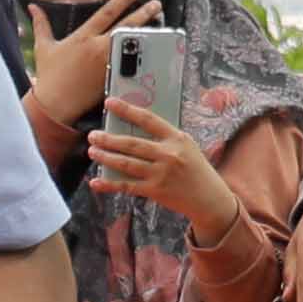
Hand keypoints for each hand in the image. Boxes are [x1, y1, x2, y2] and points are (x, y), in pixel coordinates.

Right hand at [24, 0, 141, 165]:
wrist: (54, 104)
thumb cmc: (49, 76)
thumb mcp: (44, 47)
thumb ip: (40, 24)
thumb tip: (32, 6)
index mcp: (83, 37)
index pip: (107, 12)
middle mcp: (97, 47)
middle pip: (125, 26)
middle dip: (143, 12)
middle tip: (156, 3)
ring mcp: (107, 63)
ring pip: (131, 43)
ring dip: (146, 32)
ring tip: (158, 23)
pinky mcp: (111, 77)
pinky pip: (130, 63)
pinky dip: (141, 55)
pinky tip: (152, 50)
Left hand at [89, 98, 244, 234]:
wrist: (210, 199)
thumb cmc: (196, 170)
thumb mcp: (187, 146)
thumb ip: (165, 138)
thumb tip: (134, 128)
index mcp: (177, 138)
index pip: (148, 119)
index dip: (127, 110)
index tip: (109, 103)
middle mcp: (168, 154)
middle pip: (132, 144)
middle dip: (108, 139)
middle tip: (93, 135)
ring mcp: (161, 173)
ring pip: (126, 163)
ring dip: (106, 157)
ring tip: (92, 151)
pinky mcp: (155, 191)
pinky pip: (127, 186)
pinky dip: (109, 184)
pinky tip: (96, 181)